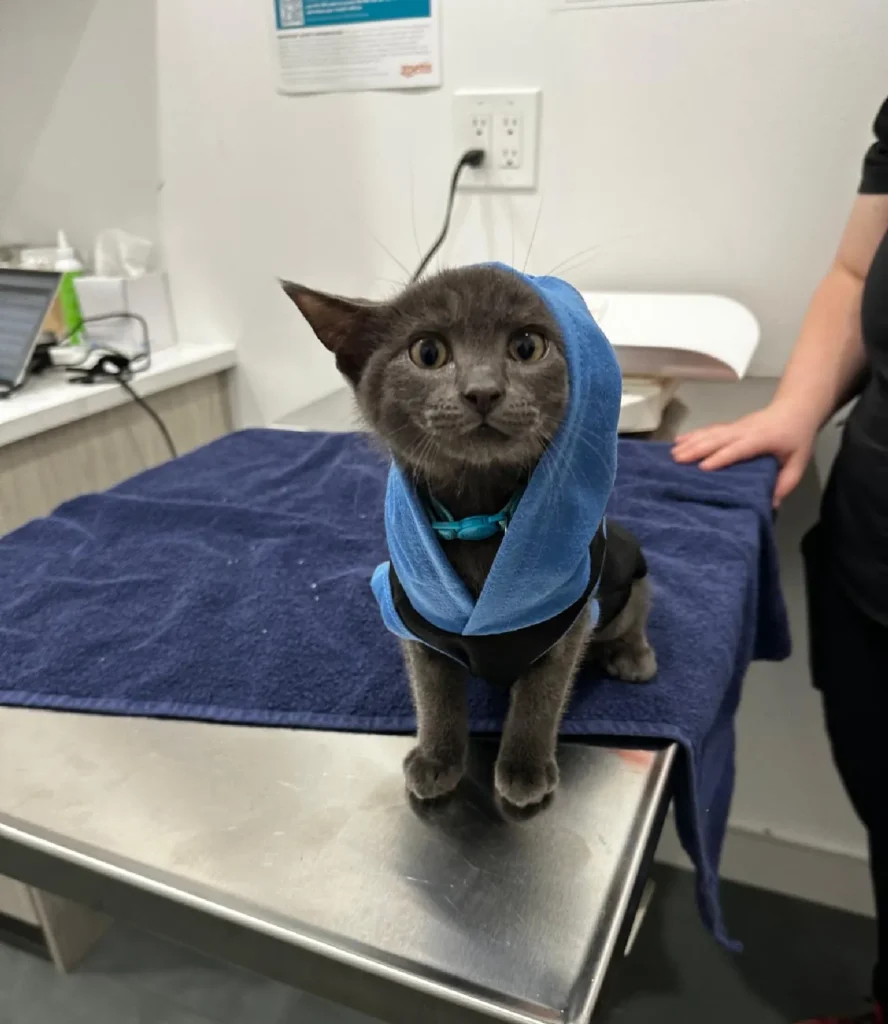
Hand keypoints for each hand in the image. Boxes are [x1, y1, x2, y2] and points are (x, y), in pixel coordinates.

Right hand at [671, 402, 817, 505]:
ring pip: (711, 433)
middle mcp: (745, 430)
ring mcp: (736, 426)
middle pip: (718, 438)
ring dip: (691, 442)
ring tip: (673, 453)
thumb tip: (771, 503)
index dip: (721, 457)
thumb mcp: (800, 461)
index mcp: (762, 439)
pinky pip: (710, 429)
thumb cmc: (797, 437)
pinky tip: (679, 440)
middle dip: (697, 449)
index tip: (704, 468)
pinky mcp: (731, 426)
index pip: (739, 448)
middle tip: (677, 460)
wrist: (796, 409)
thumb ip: (786, 482)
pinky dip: (693, 434)